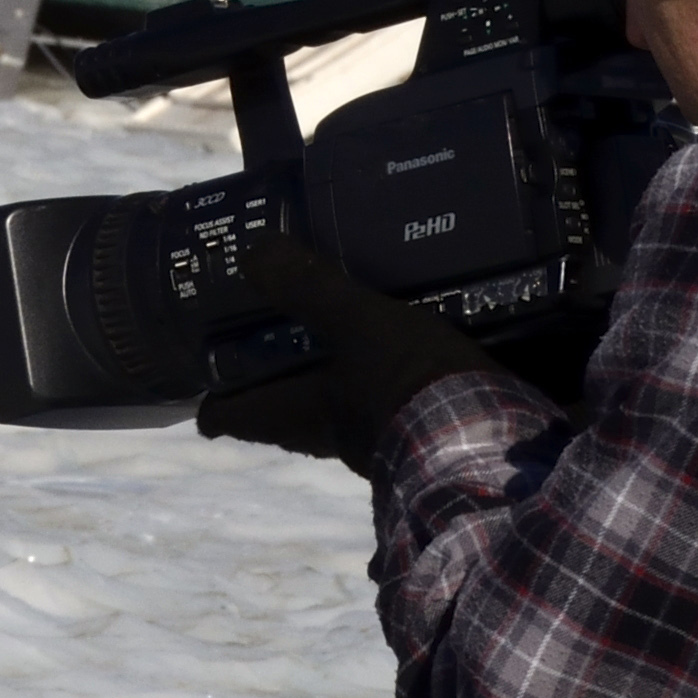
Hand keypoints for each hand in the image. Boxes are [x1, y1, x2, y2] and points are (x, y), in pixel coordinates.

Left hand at [189, 231, 510, 475]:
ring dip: (339, 384)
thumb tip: (251, 252)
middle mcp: (331, 439)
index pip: (230, 419)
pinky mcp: (427, 440)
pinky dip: (394, 388)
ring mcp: (380, 446)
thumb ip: (308, 289)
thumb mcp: (357, 324)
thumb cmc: (408, 386)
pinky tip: (412, 353)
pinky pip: (397, 412)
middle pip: (284, 418)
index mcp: (298, 416)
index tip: (205, 377)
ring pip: (340, 416)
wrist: (492, 445)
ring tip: (349, 332)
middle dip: (279, 383)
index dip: (212, 400)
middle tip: (280, 334)